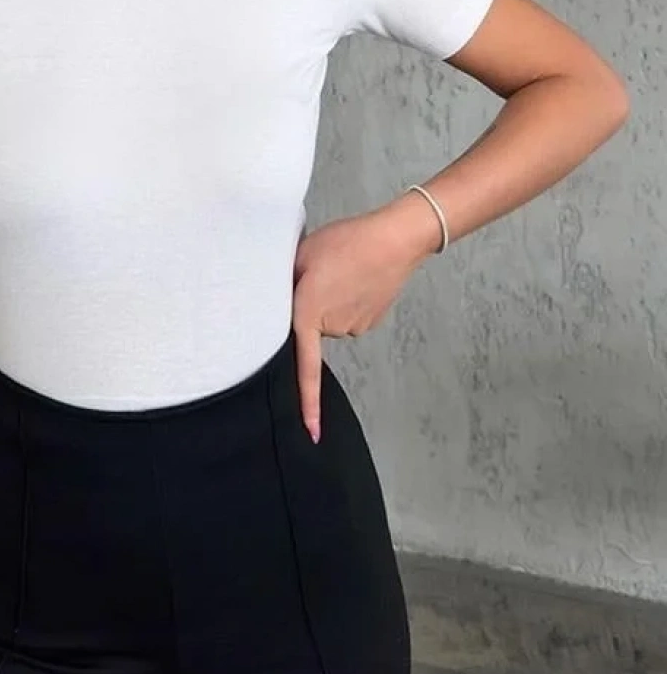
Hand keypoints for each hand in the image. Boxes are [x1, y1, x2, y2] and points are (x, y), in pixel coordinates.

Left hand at [291, 208, 428, 442]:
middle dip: (310, 306)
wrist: (395, 240)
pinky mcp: (370, 321)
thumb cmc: (346, 242)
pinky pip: (348, 316)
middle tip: (320, 272)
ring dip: (330, 300)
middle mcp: (332, 327)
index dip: (307, 402)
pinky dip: (348, 300)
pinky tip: (356, 277)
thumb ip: (285, 281)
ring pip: (330, 320)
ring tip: (340, 270)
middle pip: (310, 327)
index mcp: (308, 313)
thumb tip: (278, 301)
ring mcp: (354, 327)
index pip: (305, 366)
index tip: (312, 433)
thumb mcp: (303, 254)